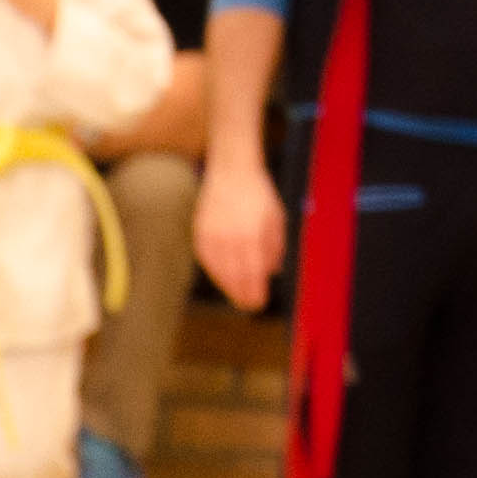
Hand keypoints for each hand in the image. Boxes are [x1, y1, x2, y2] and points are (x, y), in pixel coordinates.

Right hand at [196, 155, 285, 311]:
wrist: (231, 172)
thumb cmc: (258, 195)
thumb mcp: (276, 219)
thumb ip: (275, 248)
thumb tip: (272, 272)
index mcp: (252, 236)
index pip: (253, 274)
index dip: (255, 293)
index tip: (260, 303)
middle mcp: (231, 239)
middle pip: (235, 278)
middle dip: (243, 295)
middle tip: (249, 305)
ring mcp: (213, 237)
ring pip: (219, 272)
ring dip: (229, 287)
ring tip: (237, 296)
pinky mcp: (200, 233)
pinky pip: (207, 261)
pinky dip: (216, 273)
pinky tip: (223, 278)